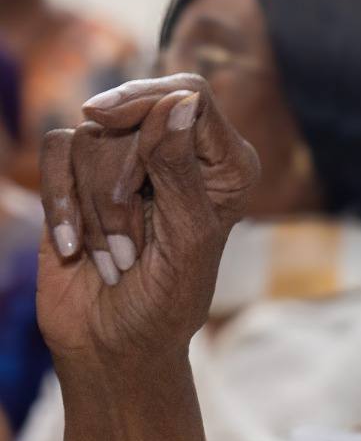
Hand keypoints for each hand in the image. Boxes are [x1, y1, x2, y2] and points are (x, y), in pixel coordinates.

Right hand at [36, 74, 258, 373]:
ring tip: (117, 259)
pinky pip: (55, 152)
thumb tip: (178, 100)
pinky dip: (60, 202)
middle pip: (134, 116)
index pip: (192, 95)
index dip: (148, 99)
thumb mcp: (186, 241)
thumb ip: (181, 170)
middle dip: (121, 188)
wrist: (116, 345)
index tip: (103, 116)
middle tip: (133, 250)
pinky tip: (72, 248)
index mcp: (224, 167)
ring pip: (90, 137)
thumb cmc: (166, 303)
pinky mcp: (78, 175)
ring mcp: (126, 162)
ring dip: (96, 210)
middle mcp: (178, 154)